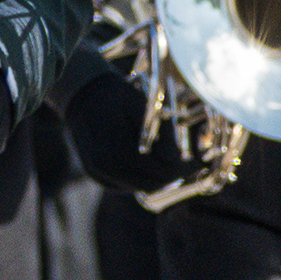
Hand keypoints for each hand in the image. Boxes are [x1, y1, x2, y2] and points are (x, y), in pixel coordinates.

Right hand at [57, 56, 188, 200]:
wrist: (80, 92)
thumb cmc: (115, 95)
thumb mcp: (141, 104)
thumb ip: (159, 132)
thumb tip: (177, 159)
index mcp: (116, 150)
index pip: (160, 172)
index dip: (184, 169)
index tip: (200, 163)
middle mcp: (104, 166)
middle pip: (151, 184)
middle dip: (173, 176)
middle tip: (189, 164)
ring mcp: (98, 172)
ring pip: (139, 187)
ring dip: (158, 178)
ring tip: (170, 161)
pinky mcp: (95, 174)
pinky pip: (124, 185)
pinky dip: (140, 178)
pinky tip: (147, 163)